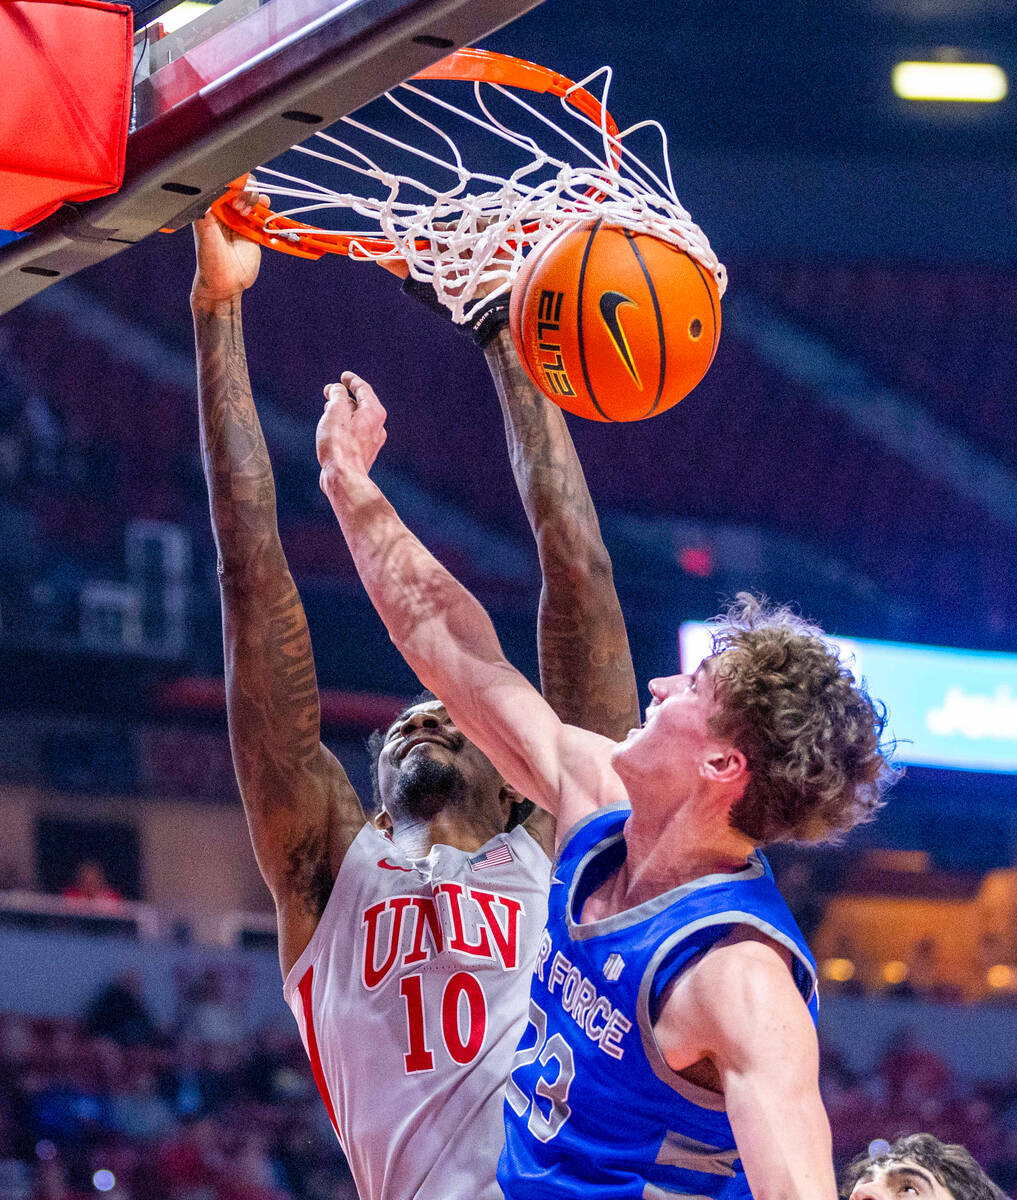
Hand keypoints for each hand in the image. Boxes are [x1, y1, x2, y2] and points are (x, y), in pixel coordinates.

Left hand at [191, 178, 266, 305]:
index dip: (230, 184)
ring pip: (250, 197)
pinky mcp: (253, 228)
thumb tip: (206, 194)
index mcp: (209, 208)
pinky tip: (265, 206)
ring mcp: (239, 219)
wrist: (226, 285)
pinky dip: (265, 207)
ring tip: (250, 209)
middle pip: (238, 187)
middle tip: (241, 205)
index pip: (220, 185)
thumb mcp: (205, 237)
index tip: (234, 192)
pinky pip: (261, 212)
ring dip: (254, 197)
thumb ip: (205, 215)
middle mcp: (224, 211)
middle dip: (244, 189)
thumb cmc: (210, 262)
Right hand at [316, 372, 387, 488]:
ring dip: (343, 412)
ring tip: (328, 408)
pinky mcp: (363, 454)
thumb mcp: (335, 412)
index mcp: (374, 412)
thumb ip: (337, 395)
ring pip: (357, 420)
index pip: (363, 389)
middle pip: (361, 404)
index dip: (352, 381)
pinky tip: (333, 429)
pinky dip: (344, 426)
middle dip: (344, 397)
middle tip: (329, 392)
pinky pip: (355, 433)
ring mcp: (372, 442)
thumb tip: (338, 390)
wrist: (344, 478)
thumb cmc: (339, 444)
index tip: (344, 376)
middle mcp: (377, 426)